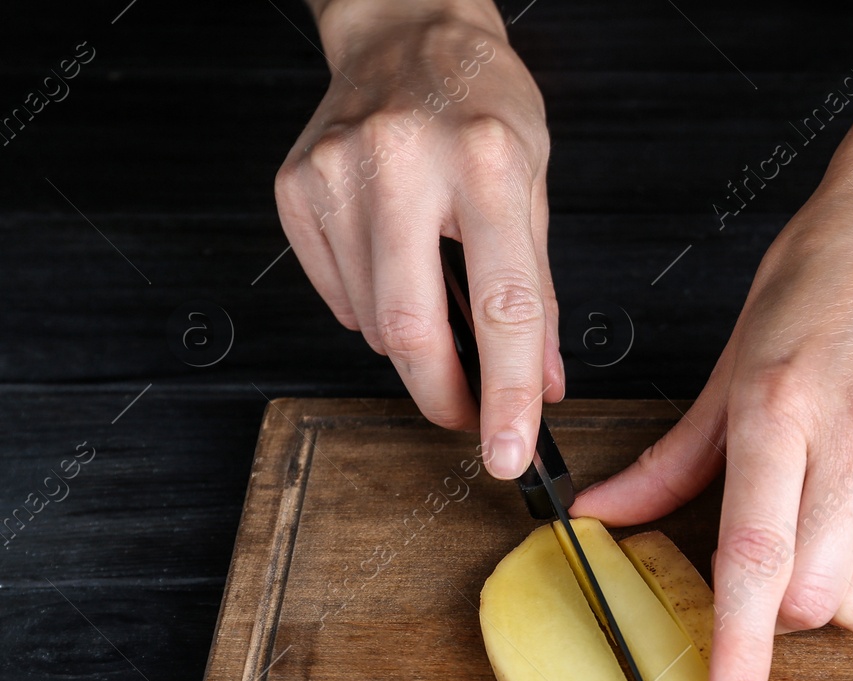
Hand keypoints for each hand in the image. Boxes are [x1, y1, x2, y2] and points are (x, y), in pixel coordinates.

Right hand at [275, 0, 562, 477]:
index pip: (504, 309)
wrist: (408, 32)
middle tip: (468, 416)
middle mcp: (404, 165)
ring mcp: (338, 174)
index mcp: (486, 164)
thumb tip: (543, 385)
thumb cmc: (482, 104)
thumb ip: (539, 294)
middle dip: (444, 397)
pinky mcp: (295, 188)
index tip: (509, 454)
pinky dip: (371, 309)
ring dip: (412, 344)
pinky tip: (392, 262)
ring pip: (372, 324)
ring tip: (435, 292)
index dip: (507, 396)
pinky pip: (337, 296)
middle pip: (413, 331)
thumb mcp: (535, 185)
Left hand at [573, 153, 852, 680]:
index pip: (756, 554)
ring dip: (821, 596)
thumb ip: (672, 461)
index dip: (739, 645)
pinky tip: (849, 517)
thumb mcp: (730, 362)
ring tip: (809, 528)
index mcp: (783, 407)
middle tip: (755, 556)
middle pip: (810, 598)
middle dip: (772, 611)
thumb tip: (603, 520)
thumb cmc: (818, 280)